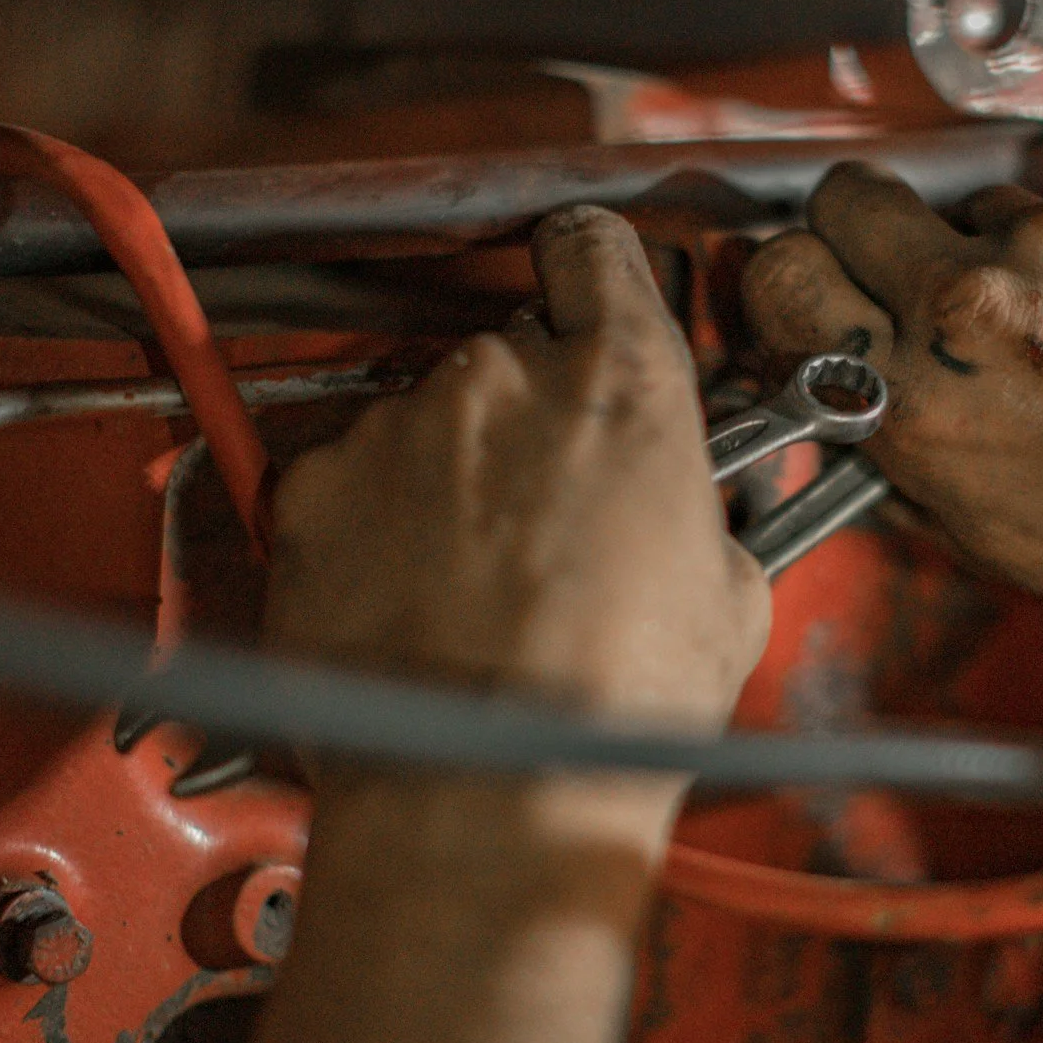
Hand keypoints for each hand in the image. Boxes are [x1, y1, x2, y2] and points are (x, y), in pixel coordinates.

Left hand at [266, 205, 769, 734]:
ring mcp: (396, 428)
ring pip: (424, 423)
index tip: (587, 294)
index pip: (595, 249)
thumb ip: (702, 511)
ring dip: (446, 479)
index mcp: (620, 381)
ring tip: (472, 585)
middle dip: (527, 421)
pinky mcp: (312, 488)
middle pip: (508, 354)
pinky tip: (405, 601)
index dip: (591, 272)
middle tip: (546, 516)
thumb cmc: (610, 709)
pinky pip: (345, 480)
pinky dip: (368, 525)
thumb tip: (689, 516)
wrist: (484, 793)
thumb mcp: (730, 598)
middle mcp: (500, 378)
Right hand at [740, 160, 1042, 640]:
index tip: (815, 290)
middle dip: (868, 232)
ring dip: (1001, 247)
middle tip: (913, 272)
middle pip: (849, 198)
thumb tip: (846, 394)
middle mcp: (972, 304)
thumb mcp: (991, 535)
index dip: (790, 282)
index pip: (778, 276)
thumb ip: (899, 451)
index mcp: (919, 400)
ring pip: (975, 200)